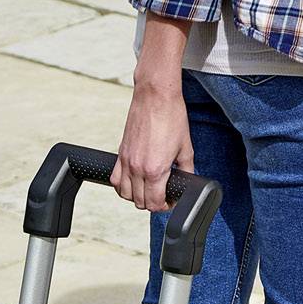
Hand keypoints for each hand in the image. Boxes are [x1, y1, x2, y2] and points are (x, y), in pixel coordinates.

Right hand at [113, 80, 192, 212]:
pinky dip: (122, 186)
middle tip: (162, 196)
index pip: (154, 203)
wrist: (155, 96)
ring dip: (136, 196)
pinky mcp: (120, 153)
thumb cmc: (172, 117)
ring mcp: (127, 161)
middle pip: (139, 202)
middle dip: (152, 203)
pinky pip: (115, 179)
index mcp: (156, 170)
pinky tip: (132, 181)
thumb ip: (186, 169)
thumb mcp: (186, 147)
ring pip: (125, 194)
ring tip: (148, 189)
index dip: (164, 207)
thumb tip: (187, 181)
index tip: (170, 201)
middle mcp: (138, 169)